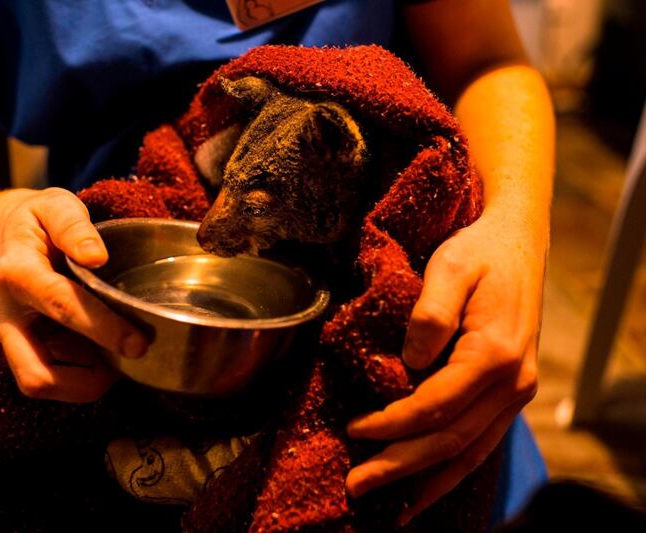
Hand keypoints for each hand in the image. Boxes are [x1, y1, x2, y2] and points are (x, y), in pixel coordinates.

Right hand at [0, 187, 148, 402]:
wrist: (6, 234)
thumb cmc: (39, 220)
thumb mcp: (54, 205)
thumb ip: (74, 226)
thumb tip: (96, 257)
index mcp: (16, 274)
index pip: (62, 307)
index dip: (103, 328)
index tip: (139, 343)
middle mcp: (5, 314)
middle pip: (35, 374)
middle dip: (84, 383)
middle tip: (127, 365)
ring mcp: (9, 336)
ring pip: (38, 384)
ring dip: (82, 384)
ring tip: (116, 359)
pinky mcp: (19, 348)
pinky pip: (47, 376)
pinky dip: (78, 376)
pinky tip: (101, 354)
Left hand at [344, 208, 543, 523]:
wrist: (517, 245)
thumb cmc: (479, 253)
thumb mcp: (450, 266)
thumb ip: (431, 312)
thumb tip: (410, 361)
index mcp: (495, 353)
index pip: (436, 405)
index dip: (392, 424)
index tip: (354, 430)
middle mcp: (513, 383)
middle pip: (451, 439)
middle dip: (400, 465)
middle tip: (356, 486)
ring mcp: (516, 393)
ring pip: (469, 452)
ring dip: (425, 480)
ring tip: (389, 507)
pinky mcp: (509, 395)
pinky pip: (480, 444)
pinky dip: (452, 471)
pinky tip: (426, 488)